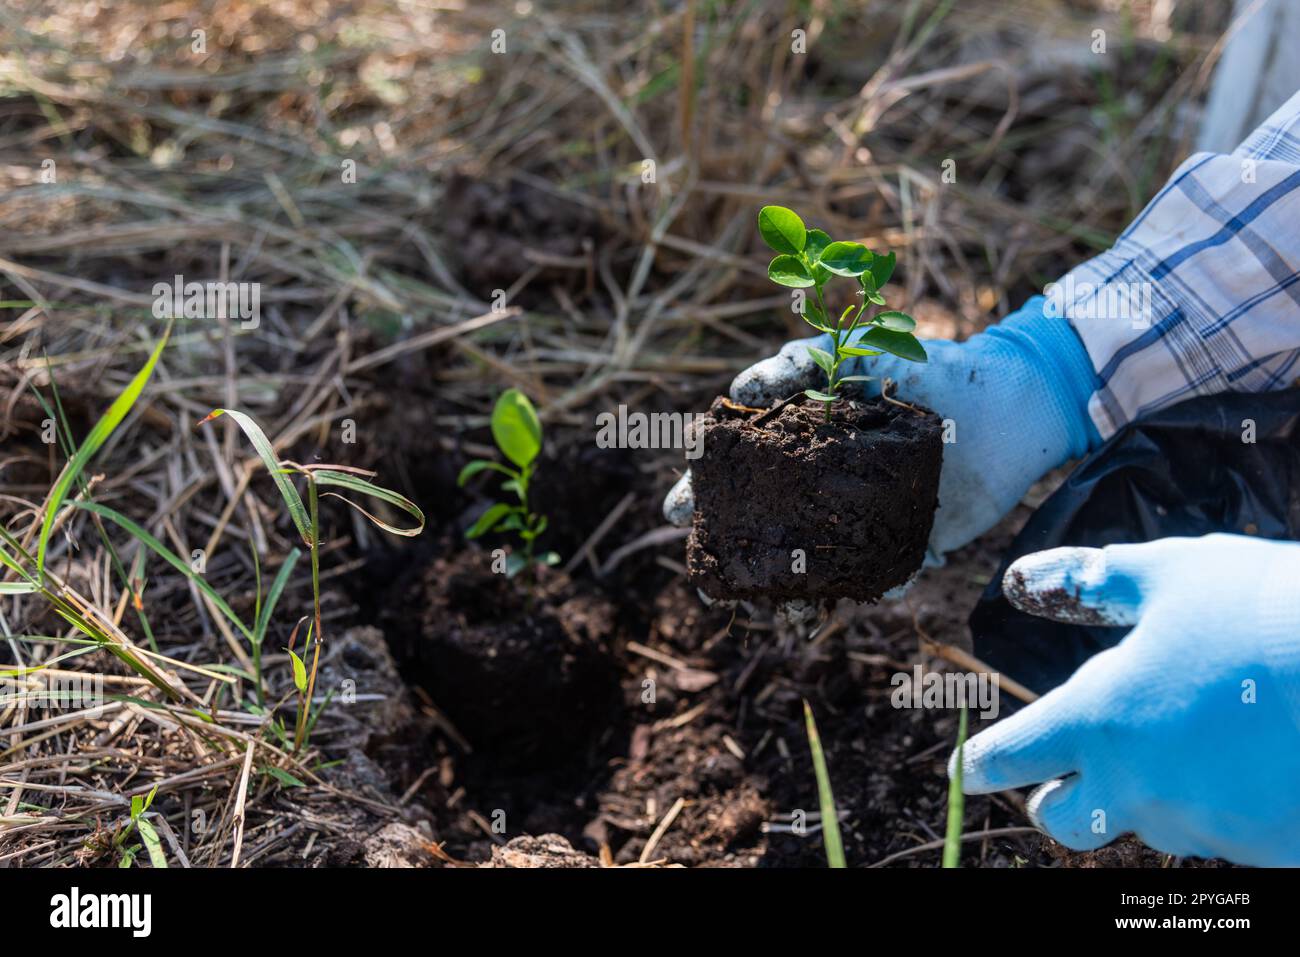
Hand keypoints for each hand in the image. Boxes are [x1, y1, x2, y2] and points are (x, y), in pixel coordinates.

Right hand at [665, 296, 1099, 561]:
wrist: (1010, 402)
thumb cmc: (926, 367)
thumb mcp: (857, 349)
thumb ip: (800, 361)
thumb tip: (743, 388)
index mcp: (804, 440)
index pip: (740, 466)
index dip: (704, 488)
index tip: (677, 509)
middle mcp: (824, 483)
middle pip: (765, 522)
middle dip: (732, 551)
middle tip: (707, 577)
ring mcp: (862, 515)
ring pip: (813, 559)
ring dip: (792, 587)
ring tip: (780, 606)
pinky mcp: (906, 540)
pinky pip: (880, 572)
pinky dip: (877, 585)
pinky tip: (877, 588)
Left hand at [957, 534, 1299, 865]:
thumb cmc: (1267, 611)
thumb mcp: (1173, 574)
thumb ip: (1090, 583)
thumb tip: (1022, 580)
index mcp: (1099, 722)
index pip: (1014, 756)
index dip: (982, 763)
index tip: (963, 773)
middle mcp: (1141, 787)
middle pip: (1065, 821)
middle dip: (1057, 801)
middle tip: (1067, 777)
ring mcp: (1206, 827)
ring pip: (1151, 823)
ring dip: (1152, 792)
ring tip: (1194, 737)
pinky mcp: (1267, 850)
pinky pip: (1225, 833)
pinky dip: (1224, 803)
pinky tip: (1252, 759)